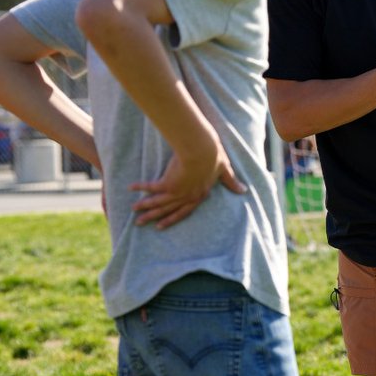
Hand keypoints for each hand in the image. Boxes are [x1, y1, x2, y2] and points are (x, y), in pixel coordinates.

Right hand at [129, 138, 246, 229]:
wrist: (203, 149)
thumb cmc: (214, 156)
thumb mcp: (225, 169)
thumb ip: (231, 181)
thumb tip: (244, 190)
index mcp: (200, 195)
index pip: (185, 210)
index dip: (172, 218)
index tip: (162, 225)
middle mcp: (187, 197)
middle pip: (168, 211)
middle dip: (154, 218)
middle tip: (140, 223)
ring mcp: (177, 192)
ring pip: (158, 203)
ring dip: (145, 208)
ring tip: (134, 212)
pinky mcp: (168, 184)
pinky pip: (151, 188)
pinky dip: (141, 188)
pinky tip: (131, 188)